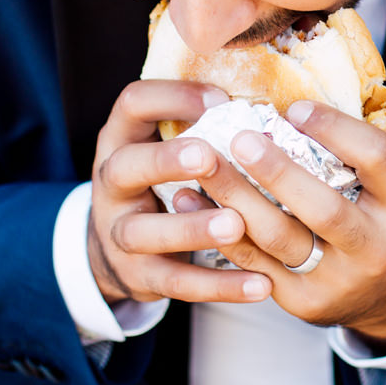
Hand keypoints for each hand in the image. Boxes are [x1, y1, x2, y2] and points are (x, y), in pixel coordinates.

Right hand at [88, 80, 271, 305]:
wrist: (118, 249)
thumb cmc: (164, 180)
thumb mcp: (169, 146)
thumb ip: (206, 126)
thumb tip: (272, 105)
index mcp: (124, 139)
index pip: (133, 103)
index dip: (173, 98)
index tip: (219, 100)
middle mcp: (113, 183)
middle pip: (126, 167)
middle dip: (166, 161)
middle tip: (208, 157)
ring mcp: (121, 232)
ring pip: (146, 231)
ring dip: (192, 228)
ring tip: (236, 225)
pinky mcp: (140, 275)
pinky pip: (178, 282)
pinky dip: (220, 286)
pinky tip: (260, 285)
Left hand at [185, 100, 385, 350]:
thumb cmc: (375, 221)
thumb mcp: (384, 190)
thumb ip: (348, 156)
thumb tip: (284, 110)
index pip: (377, 159)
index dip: (337, 129)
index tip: (294, 108)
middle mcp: (375, 246)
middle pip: (324, 209)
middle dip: (278, 171)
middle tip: (239, 137)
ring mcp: (338, 280)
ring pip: (280, 238)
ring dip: (236, 198)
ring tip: (203, 165)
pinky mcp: (303, 302)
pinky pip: (254, 264)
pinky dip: (219, 229)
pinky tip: (191, 200)